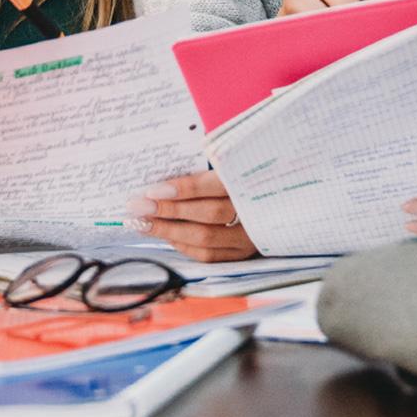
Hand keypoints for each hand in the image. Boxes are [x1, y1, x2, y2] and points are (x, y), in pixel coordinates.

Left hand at [125, 170, 256, 261]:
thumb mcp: (231, 161)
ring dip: (169, 231)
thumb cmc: (242, 176)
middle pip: (207, 215)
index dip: (184, 189)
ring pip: (205, 239)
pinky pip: (208, 255)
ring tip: (142, 223)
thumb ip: (206, 163)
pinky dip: (182, 245)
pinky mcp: (242, 253)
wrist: (279, 199)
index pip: (214, 186)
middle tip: (137, 206)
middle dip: (168, 211)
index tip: (153, 189)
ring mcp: (250, 236)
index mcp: (252, 181)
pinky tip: (164, 235)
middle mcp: (253, 212)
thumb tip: (165, 167)